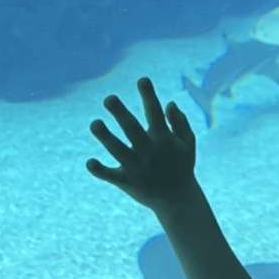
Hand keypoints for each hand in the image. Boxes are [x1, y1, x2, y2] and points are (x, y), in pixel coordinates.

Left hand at [86, 76, 198, 212]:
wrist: (177, 199)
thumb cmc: (182, 166)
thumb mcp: (188, 143)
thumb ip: (180, 122)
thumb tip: (169, 103)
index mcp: (163, 139)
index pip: (155, 112)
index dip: (149, 95)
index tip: (142, 80)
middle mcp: (149, 150)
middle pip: (131, 129)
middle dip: (120, 113)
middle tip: (108, 98)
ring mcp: (136, 167)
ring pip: (118, 149)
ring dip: (106, 137)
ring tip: (95, 123)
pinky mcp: (126, 182)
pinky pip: (111, 175)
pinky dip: (100, 170)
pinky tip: (90, 162)